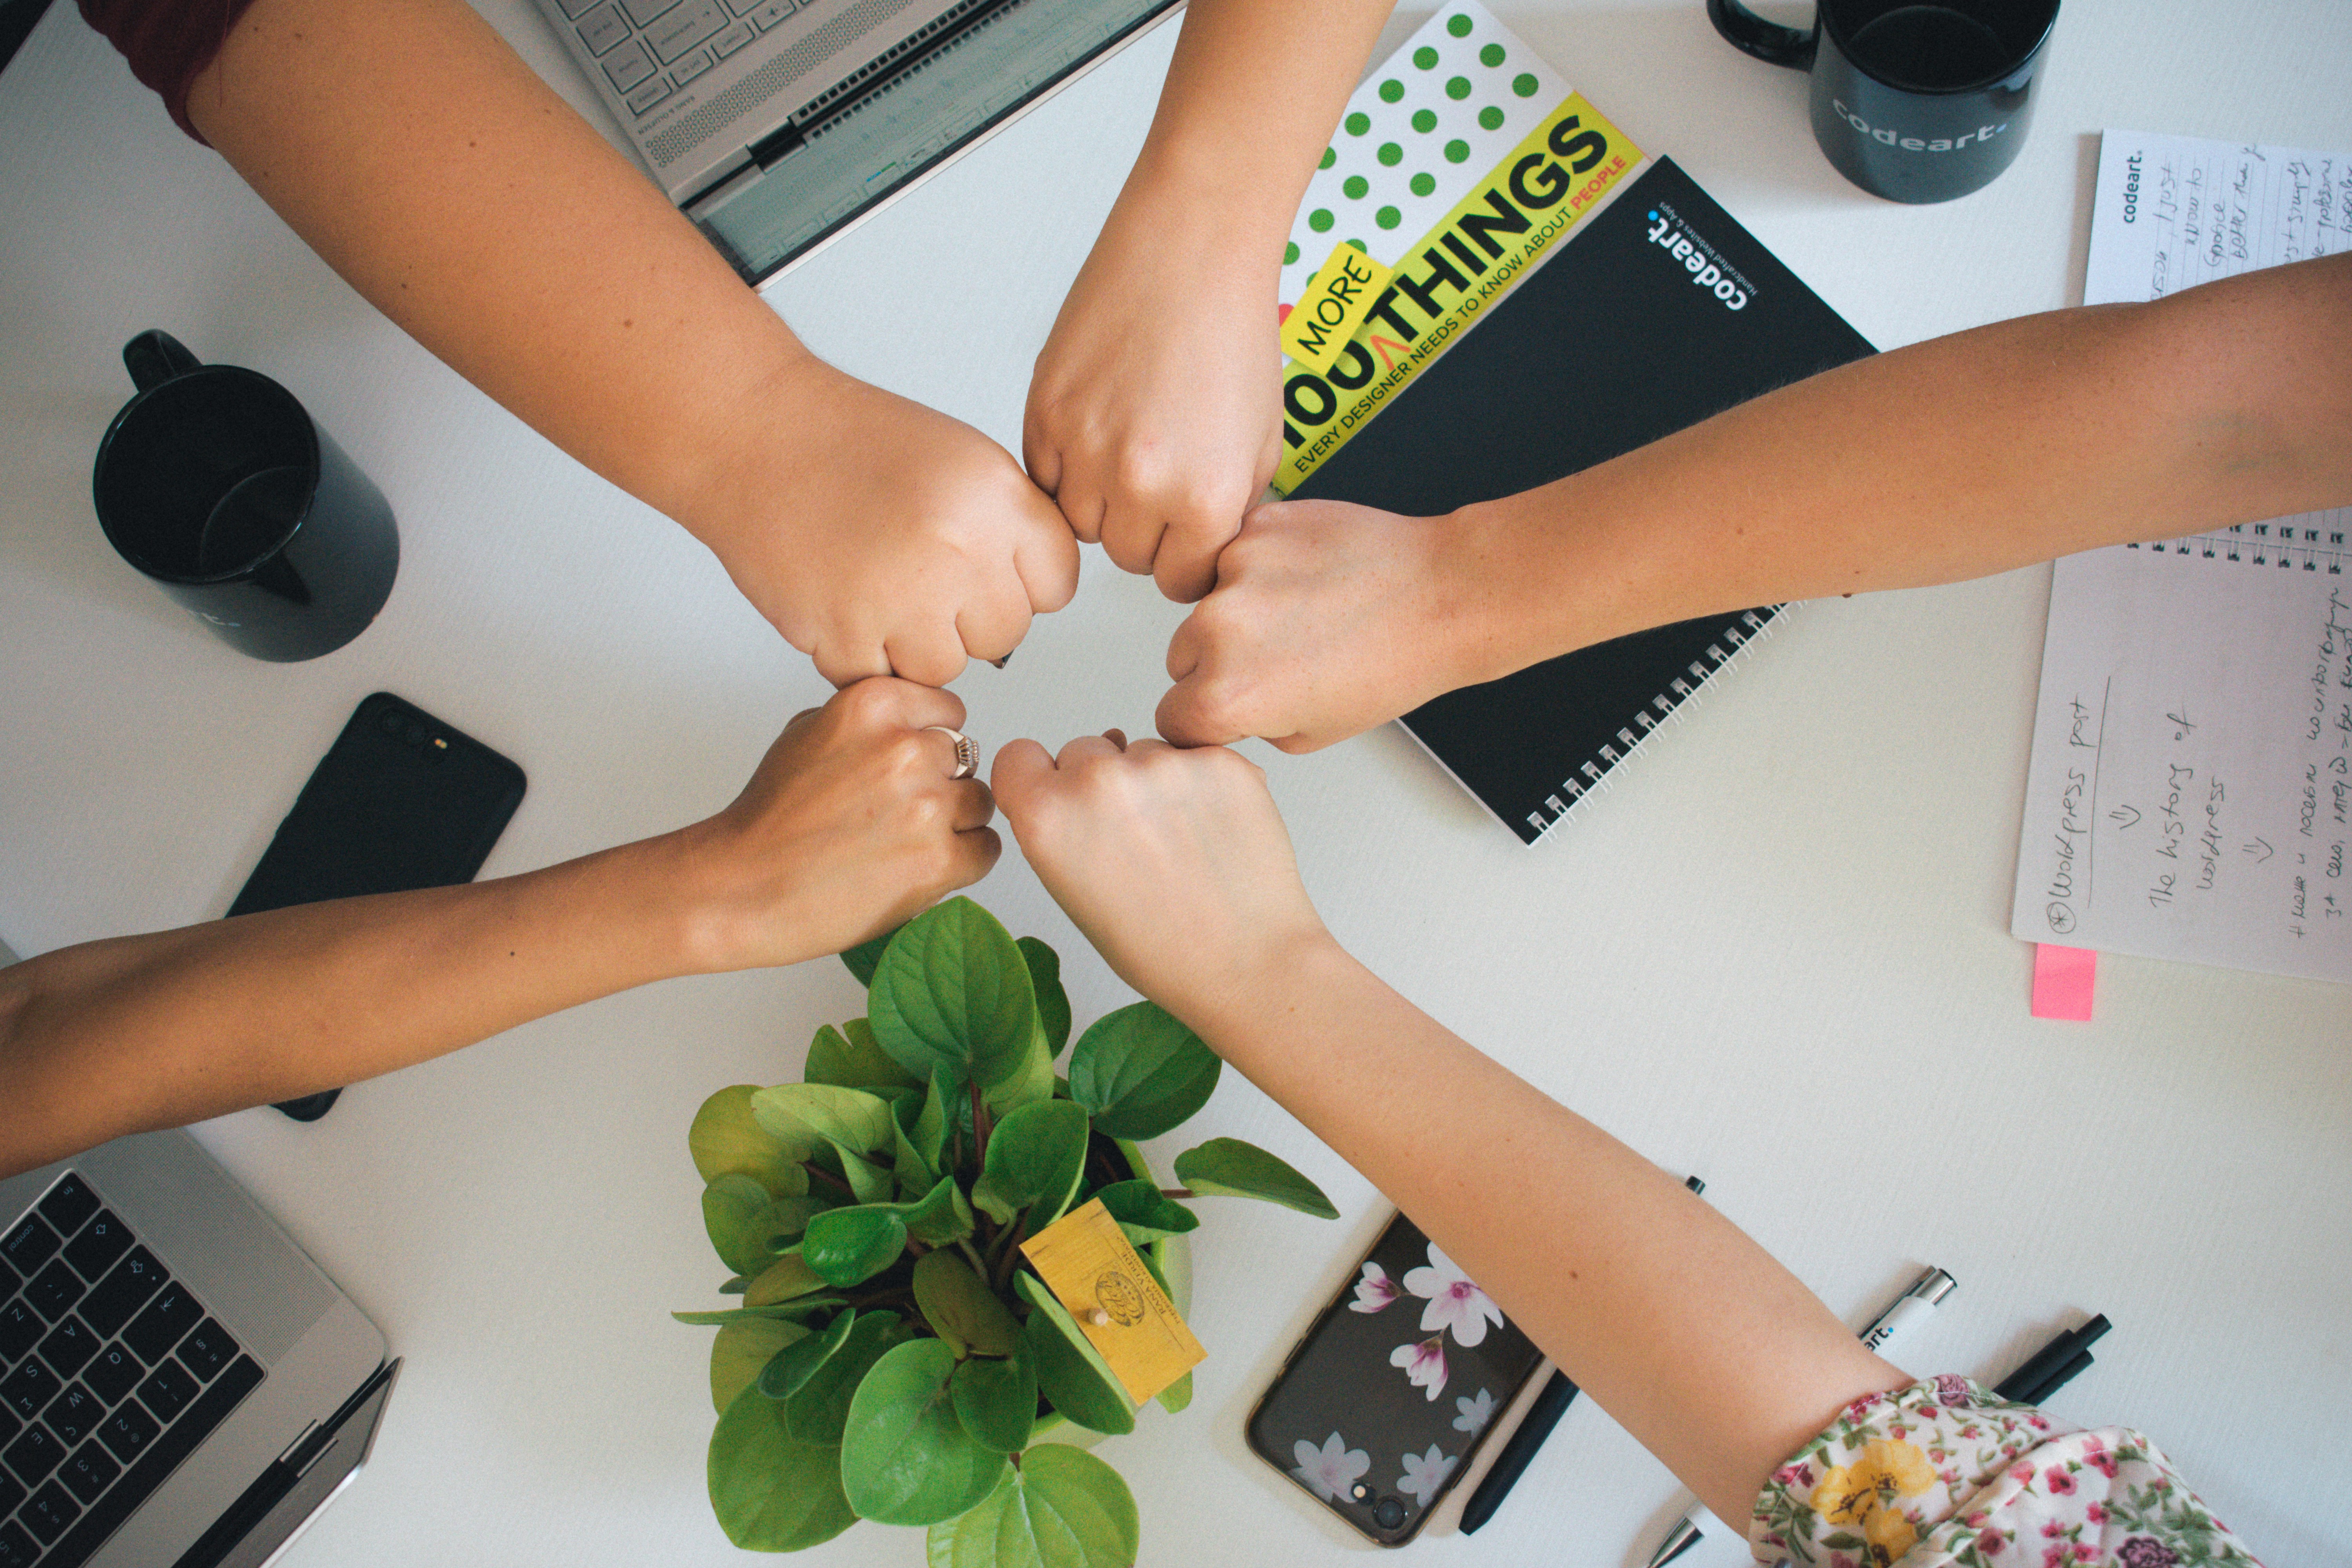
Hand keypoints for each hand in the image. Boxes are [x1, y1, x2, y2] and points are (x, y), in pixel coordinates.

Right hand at [676, 678, 999, 968]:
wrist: (743, 887)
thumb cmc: (769, 819)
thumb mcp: (808, 732)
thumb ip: (869, 720)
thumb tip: (916, 724)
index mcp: (874, 705)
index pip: (950, 711)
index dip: (933, 742)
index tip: (911, 767)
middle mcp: (905, 748)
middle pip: (967, 759)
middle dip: (942, 784)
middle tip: (899, 813)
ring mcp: (926, 805)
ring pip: (981, 803)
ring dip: (956, 823)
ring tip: (905, 842)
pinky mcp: (938, 861)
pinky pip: (986, 849)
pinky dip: (963, 862)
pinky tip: (919, 867)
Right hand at [701, 365, 1079, 685]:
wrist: (756, 434)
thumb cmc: (855, 443)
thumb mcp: (964, 460)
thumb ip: (1010, 526)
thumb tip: (1037, 593)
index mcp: (995, 498)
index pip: (1056, 584)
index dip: (1022, 582)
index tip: (988, 569)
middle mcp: (955, 548)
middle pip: (1005, 634)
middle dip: (969, 617)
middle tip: (922, 577)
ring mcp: (899, 597)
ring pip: (946, 668)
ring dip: (915, 643)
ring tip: (879, 587)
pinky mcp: (842, 634)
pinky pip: (881, 680)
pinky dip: (862, 654)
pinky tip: (845, 602)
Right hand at [991, 731, 1326, 1025]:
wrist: (1249, 964)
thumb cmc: (1162, 950)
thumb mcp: (1074, 896)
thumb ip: (1057, 829)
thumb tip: (1070, 782)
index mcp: (1048, 817)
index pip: (1019, 757)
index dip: (1039, 778)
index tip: (1059, 798)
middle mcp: (1098, 780)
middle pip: (1082, 750)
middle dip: (1100, 783)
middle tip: (1133, 838)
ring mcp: (1163, 763)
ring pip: (1142, 749)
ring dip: (1154, 781)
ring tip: (1181, 842)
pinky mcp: (1219, 759)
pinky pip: (1194, 753)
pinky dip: (1202, 782)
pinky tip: (1214, 831)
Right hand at [1024, 178, 1281, 602]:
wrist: (1192, 248)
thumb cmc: (1233, 329)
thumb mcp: (1262, 441)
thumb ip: (1230, 509)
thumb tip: (1203, 551)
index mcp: (1204, 497)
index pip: (1181, 580)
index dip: (1186, 556)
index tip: (1186, 533)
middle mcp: (1140, 482)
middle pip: (1127, 557)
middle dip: (1145, 529)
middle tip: (1160, 477)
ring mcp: (1084, 449)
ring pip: (1080, 524)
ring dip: (1101, 501)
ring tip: (1129, 447)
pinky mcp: (1044, 412)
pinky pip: (1045, 478)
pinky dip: (1067, 466)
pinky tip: (1100, 425)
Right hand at [1158, 499, 1497, 751]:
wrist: (1441, 594)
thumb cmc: (1393, 664)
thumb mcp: (1310, 734)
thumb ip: (1248, 724)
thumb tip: (1220, 706)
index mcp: (1227, 694)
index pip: (1172, 717)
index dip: (1204, 719)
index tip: (1230, 709)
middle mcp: (1218, 629)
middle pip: (1181, 657)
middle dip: (1217, 663)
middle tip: (1281, 659)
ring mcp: (1235, 570)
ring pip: (1205, 602)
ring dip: (1238, 611)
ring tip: (1302, 614)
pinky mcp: (1256, 526)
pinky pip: (1235, 555)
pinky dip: (1261, 568)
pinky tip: (1307, 579)